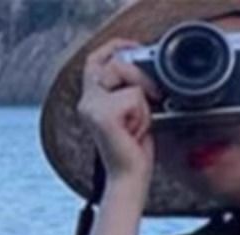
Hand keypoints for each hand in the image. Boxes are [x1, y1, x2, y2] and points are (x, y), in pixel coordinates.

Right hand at [77, 36, 161, 190]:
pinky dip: (143, 116)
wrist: (130, 181)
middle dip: (139, 75)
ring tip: (137, 127)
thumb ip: (131, 91)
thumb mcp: (135, 115)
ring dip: (142, 103)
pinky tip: (135, 134)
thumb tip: (146, 68)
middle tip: (153, 98)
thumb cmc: (134, 153)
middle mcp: (86, 101)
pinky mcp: (102, 114)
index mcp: (91, 100)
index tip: (135, 49)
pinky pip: (134, 97)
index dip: (115, 48)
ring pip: (127, 78)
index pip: (97, 59)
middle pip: (114, 62)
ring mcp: (92, 107)